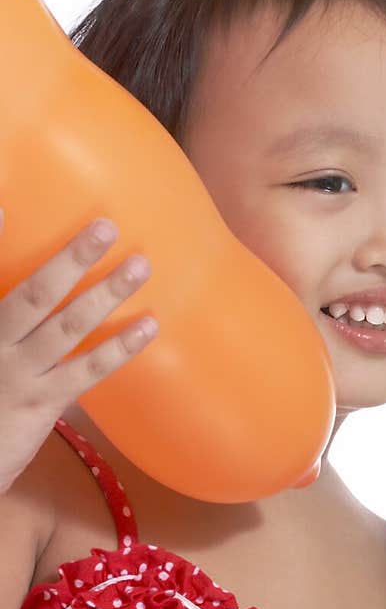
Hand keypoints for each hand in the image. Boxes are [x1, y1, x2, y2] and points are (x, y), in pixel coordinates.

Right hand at [0, 211, 157, 493]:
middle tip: (106, 227)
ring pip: (66, 326)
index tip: (5, 205)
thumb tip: (35, 277)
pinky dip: (120, 347)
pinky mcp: (40, 404)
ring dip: (106, 294)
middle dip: (70, 257)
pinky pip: (87, 370)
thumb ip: (10, 316)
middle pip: (31, 292)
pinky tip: (149, 327)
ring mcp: (14, 373)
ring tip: (141, 267)